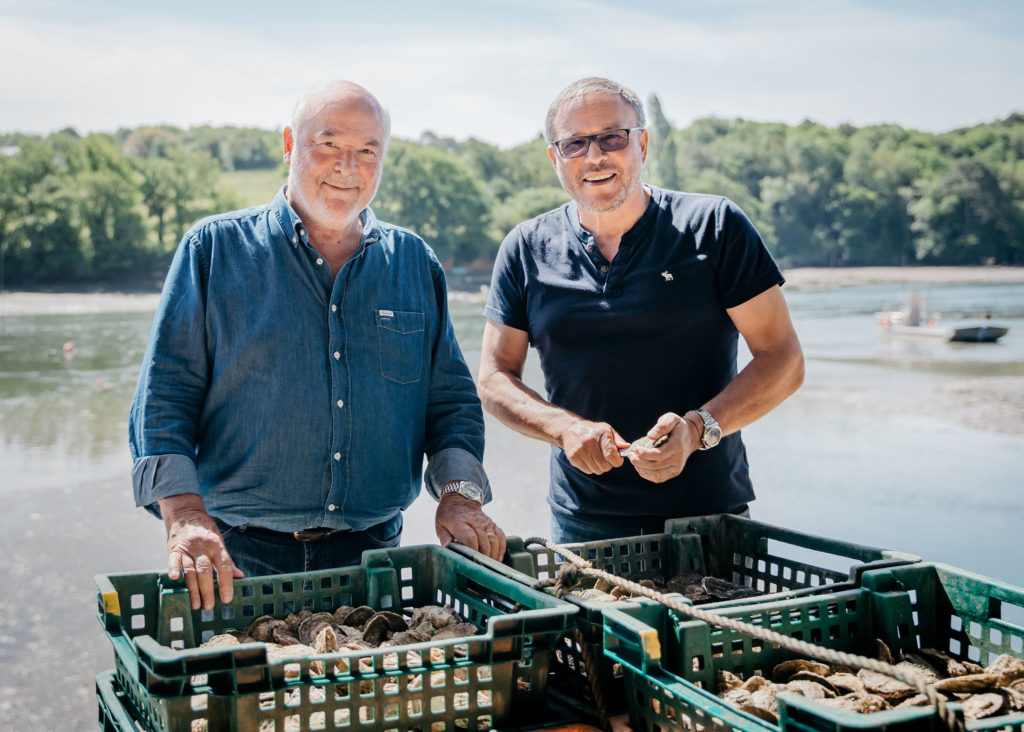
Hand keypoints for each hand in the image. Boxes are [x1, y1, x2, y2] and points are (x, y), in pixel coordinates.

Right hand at [158, 494, 243, 610]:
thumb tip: (240, 576)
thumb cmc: (206, 531)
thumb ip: (227, 560)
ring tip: (195, 605)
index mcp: (217, 545)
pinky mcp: (173, 548)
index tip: (227, 598)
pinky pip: (173, 560)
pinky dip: (173, 569)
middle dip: (207, 590)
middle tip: (209, 607)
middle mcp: (202, 547)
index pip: (224, 566)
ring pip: (190, 570)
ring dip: (192, 589)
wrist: (186, 512)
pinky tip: (175, 579)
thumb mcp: (220, 542)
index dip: (226, 583)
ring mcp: (187, 547)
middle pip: (205, 571)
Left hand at [435, 495, 506, 559]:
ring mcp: (486, 522)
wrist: (460, 499)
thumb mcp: (441, 525)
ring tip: (489, 566)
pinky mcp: (493, 524)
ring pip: (494, 540)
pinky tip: (498, 559)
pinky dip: (501, 549)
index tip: (471, 561)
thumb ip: (445, 538)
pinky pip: (501, 537)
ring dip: (493, 555)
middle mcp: (476, 522)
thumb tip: (448, 549)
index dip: (472, 551)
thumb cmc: (448, 516)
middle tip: (480, 568)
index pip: (471, 538)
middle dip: (484, 557)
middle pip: (484, 542)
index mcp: (460, 522)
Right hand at [560, 419, 628, 474]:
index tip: (618, 459)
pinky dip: (591, 468)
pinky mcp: (573, 458)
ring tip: (597, 458)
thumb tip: (628, 448)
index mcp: (601, 434)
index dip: (617, 461)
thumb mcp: (607, 430)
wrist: (571, 429)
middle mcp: (590, 442)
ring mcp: (580, 451)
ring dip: (600, 467)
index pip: (611, 455)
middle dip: (609, 465)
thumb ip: (618, 441)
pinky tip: (589, 459)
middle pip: (605, 466)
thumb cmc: (593, 431)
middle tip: (606, 458)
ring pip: (597, 470)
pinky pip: (588, 471)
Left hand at [627, 412, 700, 483]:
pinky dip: (646, 474)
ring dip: (641, 469)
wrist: (690, 436)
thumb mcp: (671, 419)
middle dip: (639, 461)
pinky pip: (658, 478)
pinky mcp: (674, 472)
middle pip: (655, 465)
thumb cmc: (677, 426)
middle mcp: (678, 459)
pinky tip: (640, 466)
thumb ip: (661, 426)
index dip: (645, 454)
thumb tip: (650, 436)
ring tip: (633, 460)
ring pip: (656, 474)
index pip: (659, 454)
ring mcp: (677, 468)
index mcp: (677, 445)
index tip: (635, 450)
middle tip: (630, 455)